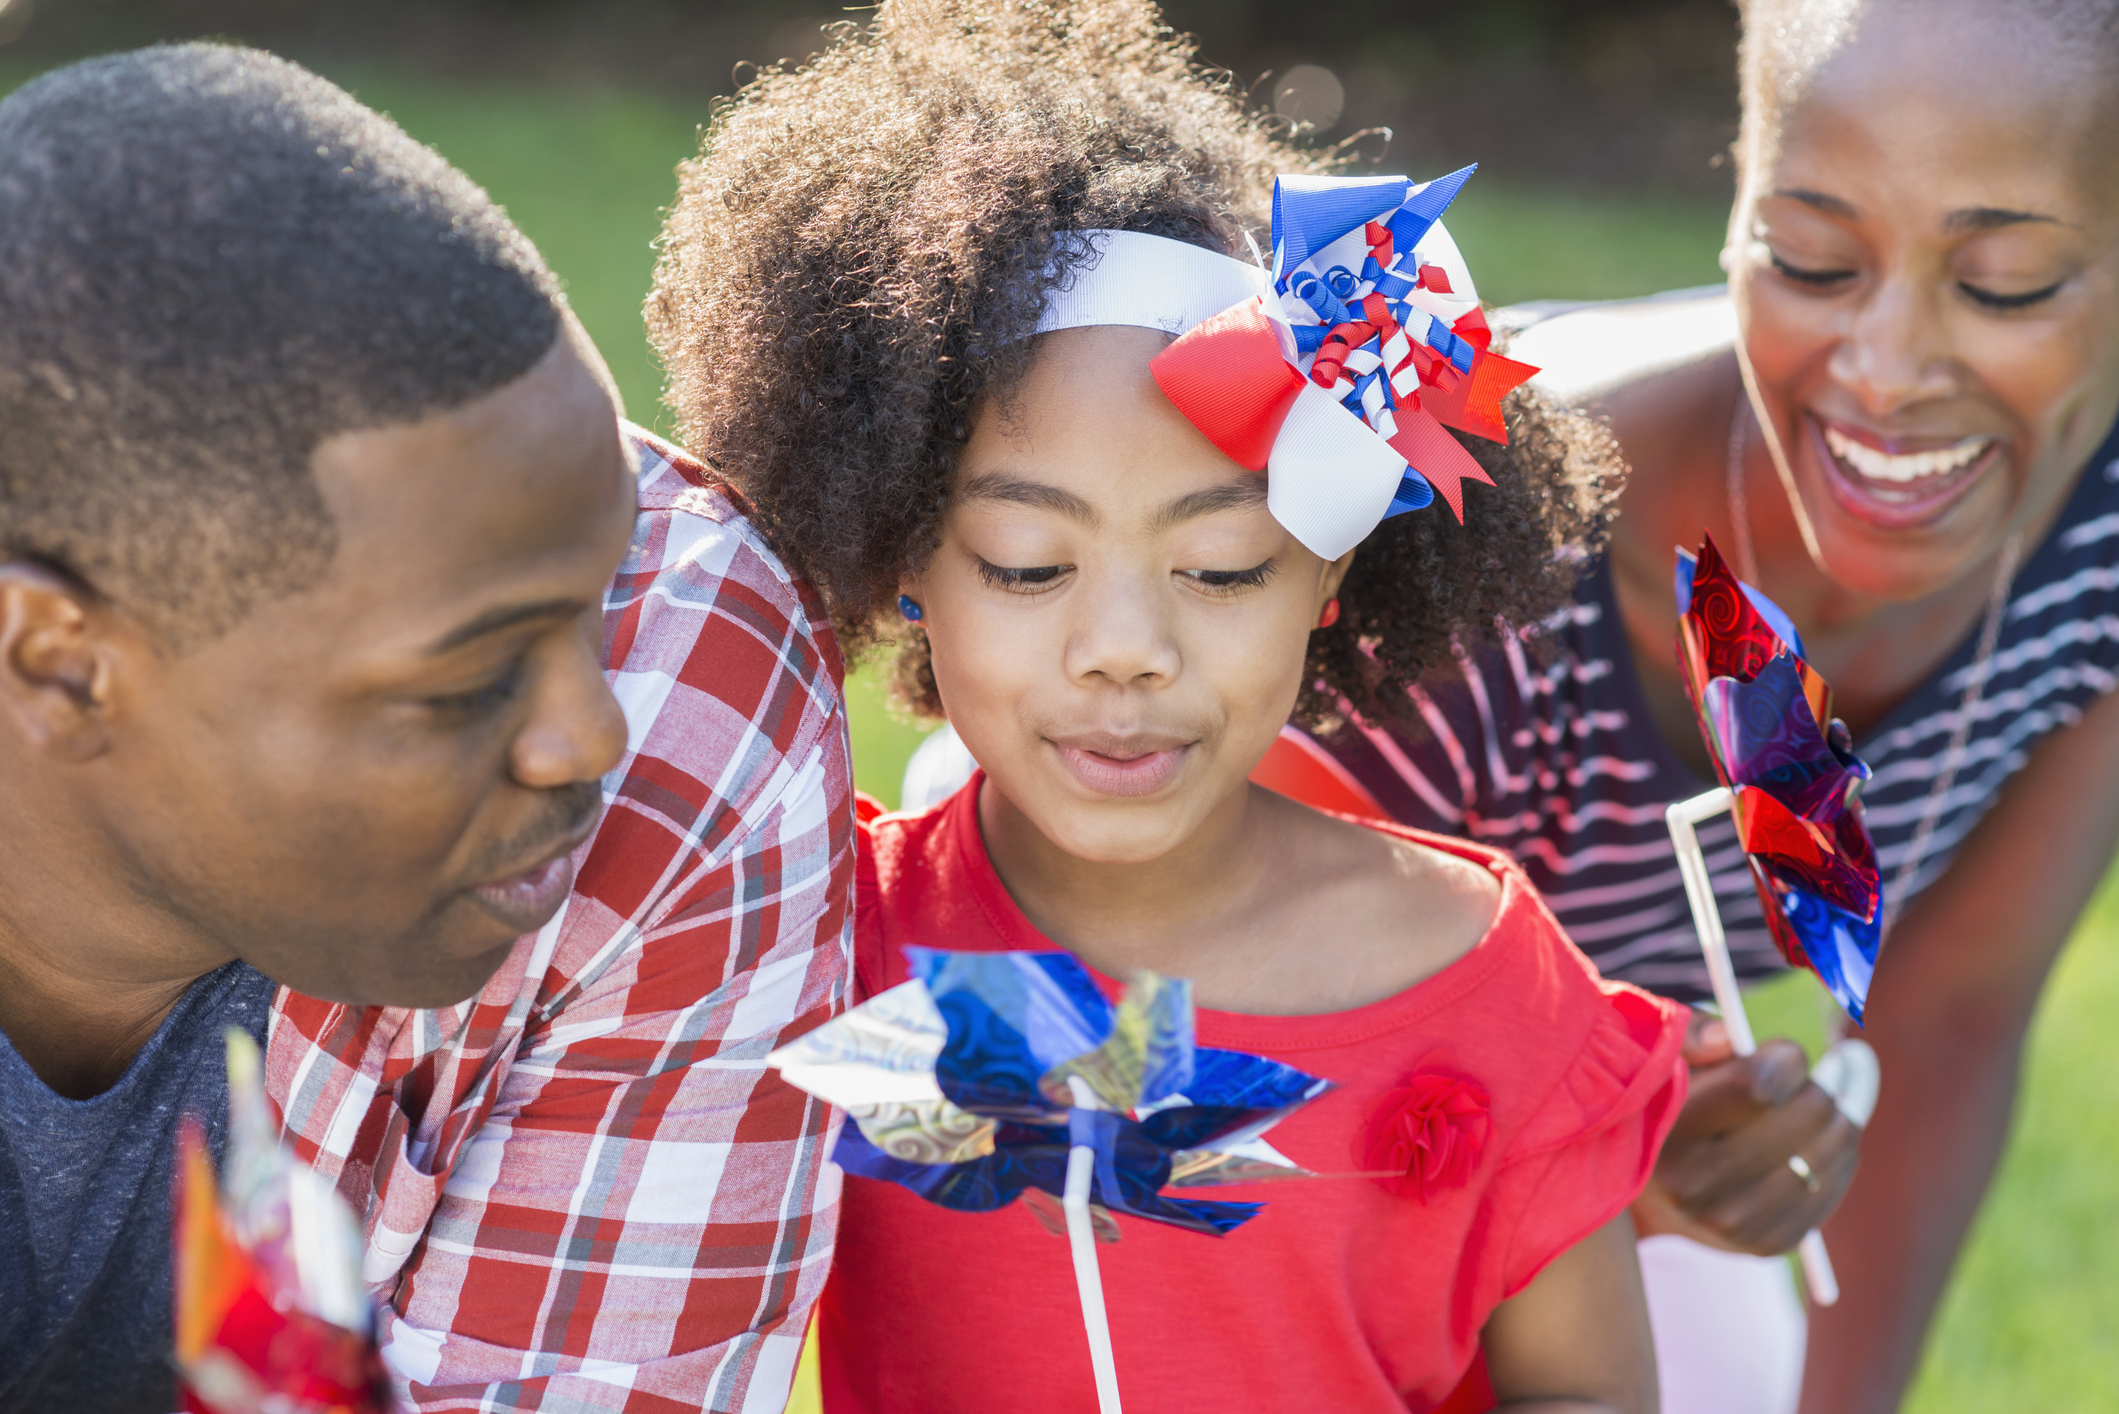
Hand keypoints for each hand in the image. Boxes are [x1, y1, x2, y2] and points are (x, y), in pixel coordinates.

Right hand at [1632, 1010, 1859, 1254]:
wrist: (1645, 1191)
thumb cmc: (1661, 1101)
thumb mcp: (1660, 1057)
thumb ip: (1689, 1037)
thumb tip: (1728, 1038)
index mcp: (1663, 1132)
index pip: (1758, 1087)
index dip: (1786, 1059)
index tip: (1783, 1054)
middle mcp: (1693, 1186)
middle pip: (1807, 1114)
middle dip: (1815, 1085)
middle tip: (1803, 1078)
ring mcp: (1732, 1222)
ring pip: (1831, 1151)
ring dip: (1835, 1118)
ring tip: (1811, 1106)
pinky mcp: (1765, 1244)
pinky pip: (1832, 1187)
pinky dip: (1837, 1157)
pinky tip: (1812, 1143)